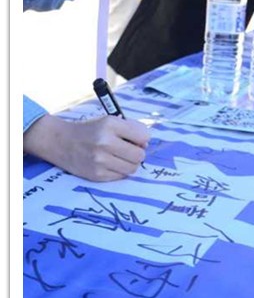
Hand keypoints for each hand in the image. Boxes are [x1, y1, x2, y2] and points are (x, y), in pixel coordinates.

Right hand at [23, 114, 149, 181]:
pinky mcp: (97, 175)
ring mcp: (100, 161)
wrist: (61, 142)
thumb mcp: (108, 121)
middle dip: (137, 153)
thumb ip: (130, 129)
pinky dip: (119, 171)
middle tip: (128, 150)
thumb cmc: (89, 131)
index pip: (143, 136)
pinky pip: (121, 176)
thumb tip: (147, 143)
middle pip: (140, 155)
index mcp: (109, 124)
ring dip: (130, 164)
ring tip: (119, 157)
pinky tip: (110, 164)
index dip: (143, 139)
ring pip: (132, 168)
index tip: (137, 140)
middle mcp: (105, 142)